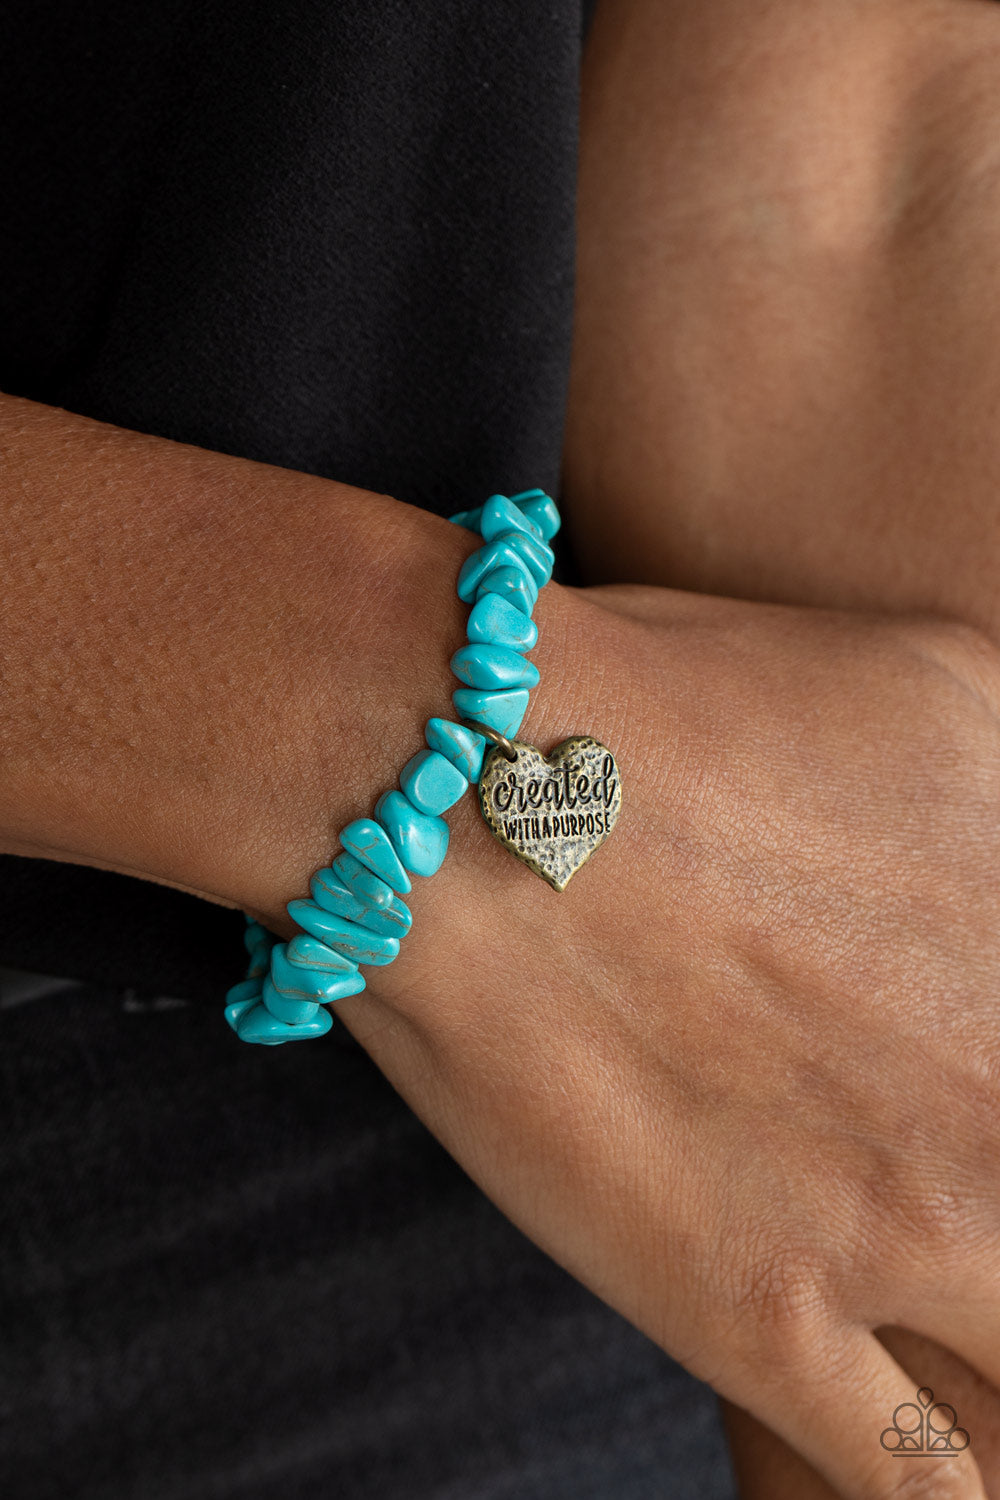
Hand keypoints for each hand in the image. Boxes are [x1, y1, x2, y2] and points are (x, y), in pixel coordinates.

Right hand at [279, 579, 999, 1499]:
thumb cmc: (688, 703)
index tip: (968, 1095)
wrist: (471, 784)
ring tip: (956, 1334)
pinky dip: (948, 1485)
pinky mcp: (759, 1318)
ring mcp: (906, 1234)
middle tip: (941, 1189)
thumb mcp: (951, 691)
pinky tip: (935, 1448)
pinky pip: (919, 1486)